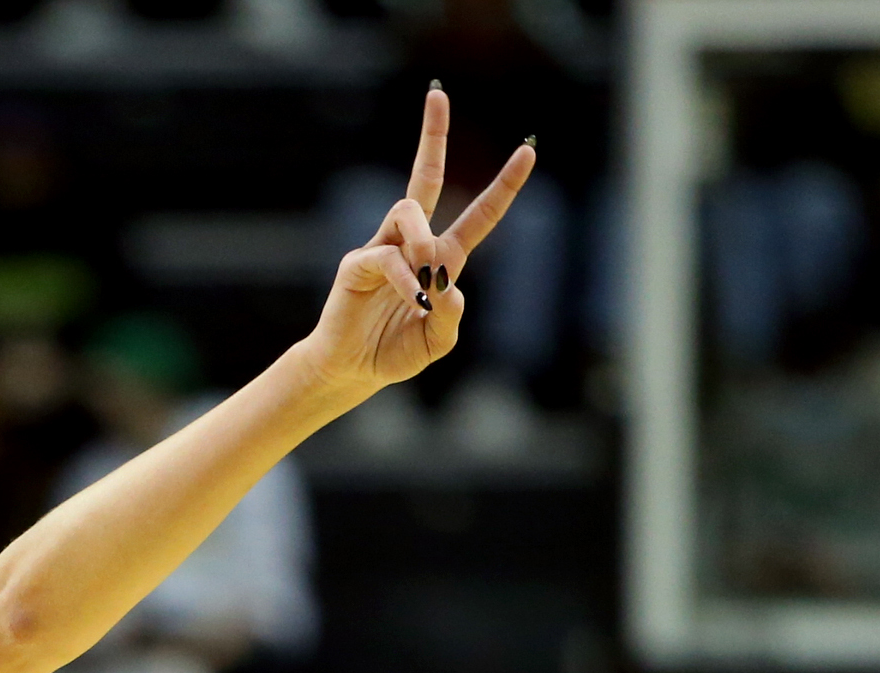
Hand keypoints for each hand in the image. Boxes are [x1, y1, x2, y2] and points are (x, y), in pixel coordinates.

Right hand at [302, 87, 534, 393]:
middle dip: (432, 136)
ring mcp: (384, 248)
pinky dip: (406, 278)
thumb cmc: (393, 353)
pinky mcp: (358, 264)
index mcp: (443, 260)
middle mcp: (413, 244)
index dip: (505, 185)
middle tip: (437, 94)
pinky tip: (415, 297)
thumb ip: (450, 322)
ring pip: (409, 211)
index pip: (479, 215)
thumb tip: (451, 291)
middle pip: (426, 178)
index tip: (529, 149)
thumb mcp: (435, 344)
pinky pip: (388, 257)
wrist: (351, 371)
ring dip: (424, 239)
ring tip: (429, 275)